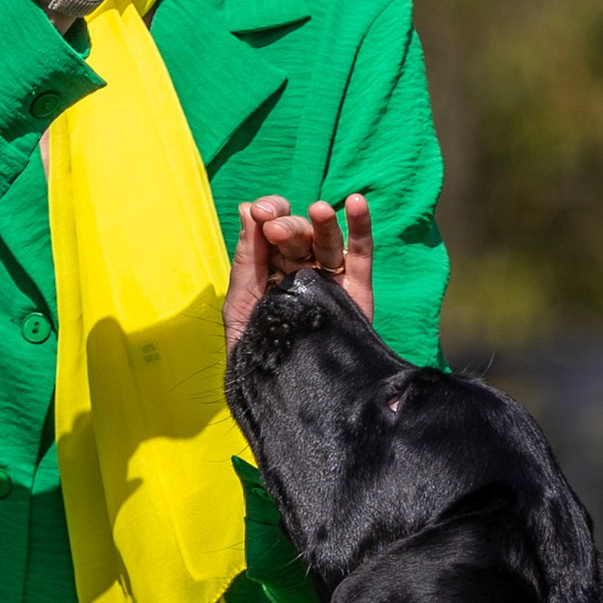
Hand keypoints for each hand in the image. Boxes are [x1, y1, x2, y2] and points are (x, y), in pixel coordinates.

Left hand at [223, 192, 372, 348]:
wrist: (288, 400)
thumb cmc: (258, 358)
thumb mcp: (242, 306)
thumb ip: (246, 259)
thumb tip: (246, 208)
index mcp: (270, 270)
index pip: (270, 230)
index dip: (268, 214)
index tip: (260, 213)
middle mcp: (301, 270)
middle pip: (298, 234)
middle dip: (288, 226)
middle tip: (276, 230)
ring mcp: (330, 280)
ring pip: (328, 241)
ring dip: (323, 222)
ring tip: (319, 210)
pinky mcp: (357, 292)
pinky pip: (360, 255)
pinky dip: (361, 227)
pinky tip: (356, 203)